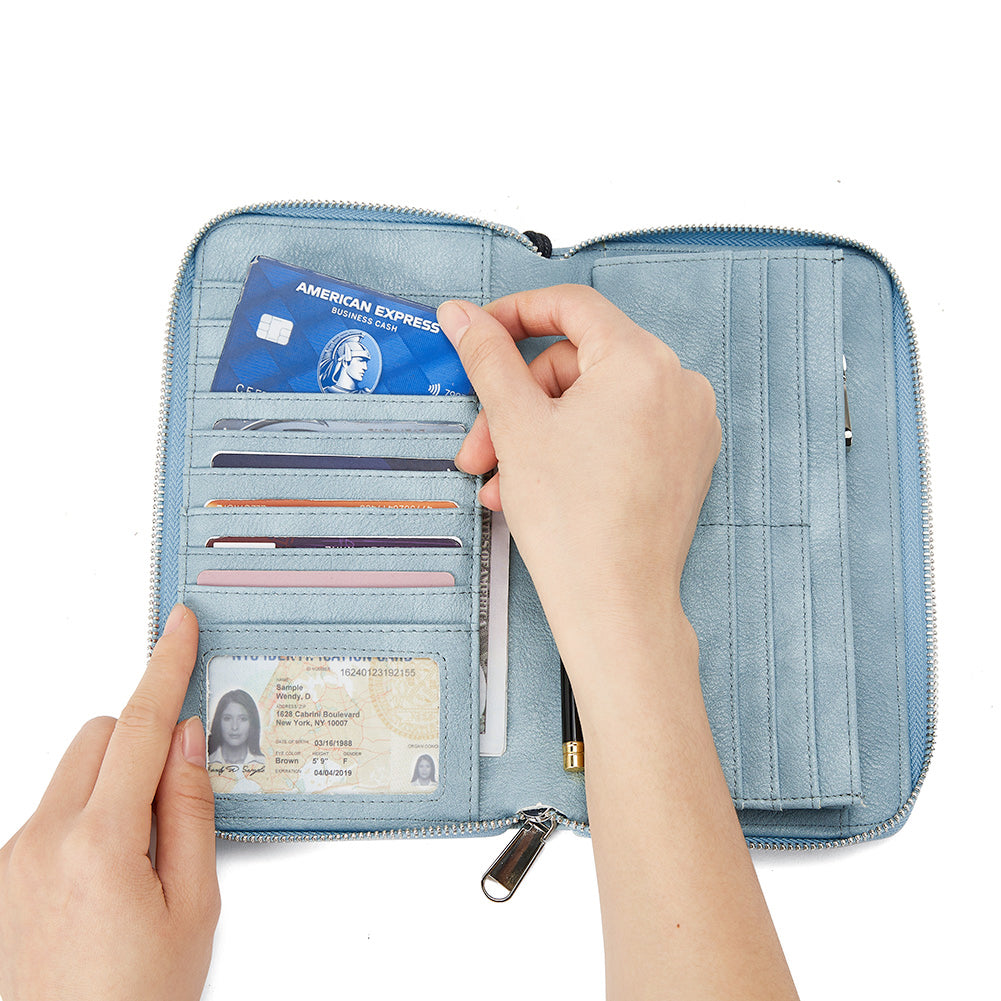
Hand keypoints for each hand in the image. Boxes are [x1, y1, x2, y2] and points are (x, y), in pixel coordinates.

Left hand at [0, 605, 218, 1000]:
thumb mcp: (192, 906)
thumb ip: (191, 810)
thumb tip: (185, 742)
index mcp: (98, 843)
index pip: (139, 727)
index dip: (165, 667)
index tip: (179, 627)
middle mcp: (41, 841)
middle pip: (97, 737)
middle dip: (141, 738)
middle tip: (179, 789)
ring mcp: (14, 859)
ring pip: (74, 774)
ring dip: (116, 783)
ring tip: (144, 858)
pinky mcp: (4, 877)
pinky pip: (53, 811)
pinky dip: (90, 816)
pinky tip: (112, 878)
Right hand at [437, 286, 720, 716]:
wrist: (615, 605)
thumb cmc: (575, 525)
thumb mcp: (516, 425)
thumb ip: (488, 357)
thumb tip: (464, 316)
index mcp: (642, 361)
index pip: (571, 307)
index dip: (514, 315)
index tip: (480, 334)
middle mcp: (677, 384)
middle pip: (577, 365)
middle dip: (518, 403)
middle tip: (480, 444)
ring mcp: (687, 424)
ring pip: (593, 404)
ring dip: (538, 435)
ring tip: (502, 479)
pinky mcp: (685, 459)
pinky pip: (619, 432)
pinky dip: (575, 449)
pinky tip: (537, 485)